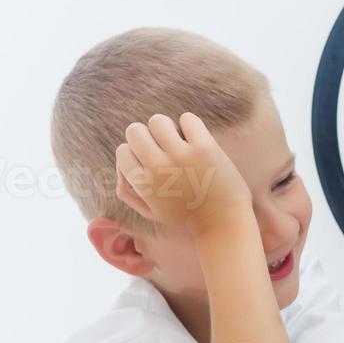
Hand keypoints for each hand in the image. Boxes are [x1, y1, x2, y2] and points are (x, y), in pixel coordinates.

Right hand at [115, 113, 250, 232]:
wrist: (223, 224)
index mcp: (143, 184)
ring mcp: (181, 155)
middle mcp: (158, 167)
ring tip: (178, 141)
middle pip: (134, 130)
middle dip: (145, 136)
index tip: (149, 162)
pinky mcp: (205, 147)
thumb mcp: (150, 212)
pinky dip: (189, 125)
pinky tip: (195, 139)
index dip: (134, 154)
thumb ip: (128, 192)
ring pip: (158, 120)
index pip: (122, 151)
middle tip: (161, 148)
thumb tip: (120, 169)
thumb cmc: (186, 218)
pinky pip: (187, 118)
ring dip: (166, 128)